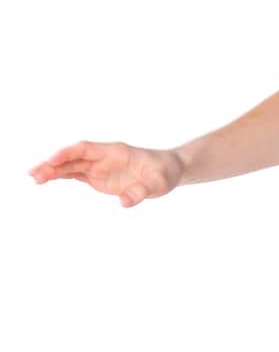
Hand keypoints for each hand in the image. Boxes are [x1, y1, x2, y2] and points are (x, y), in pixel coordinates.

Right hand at [27, 141, 184, 206]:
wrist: (170, 171)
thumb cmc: (165, 173)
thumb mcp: (159, 183)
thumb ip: (142, 192)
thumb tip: (123, 203)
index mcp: (114, 151)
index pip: (85, 148)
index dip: (68, 153)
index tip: (52, 160)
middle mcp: (103, 157)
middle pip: (73, 158)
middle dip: (53, 164)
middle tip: (34, 174)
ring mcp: (100, 167)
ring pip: (71, 166)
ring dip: (53, 171)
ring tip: (34, 178)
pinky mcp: (99, 178)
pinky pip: (76, 175)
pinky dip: (61, 176)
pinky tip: (45, 180)